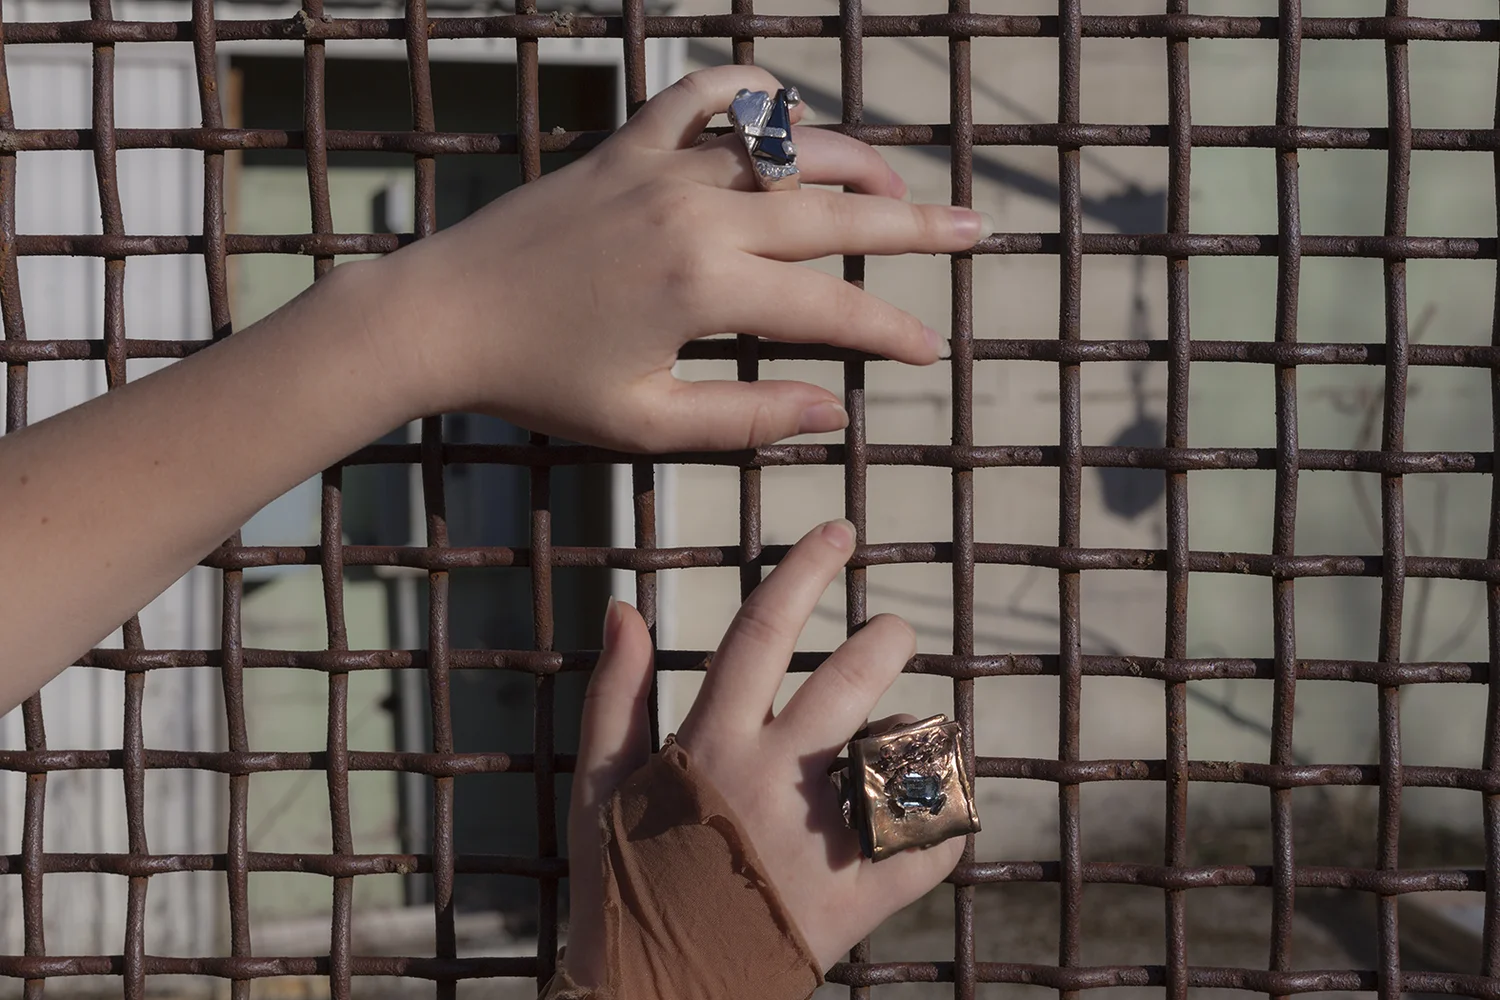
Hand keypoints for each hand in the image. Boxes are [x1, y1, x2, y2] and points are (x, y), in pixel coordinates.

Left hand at [372, 65, 984, 451]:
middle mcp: (698, 213)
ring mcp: (662, 168)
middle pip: (835, 212)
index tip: (932, 351)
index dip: (890, 331)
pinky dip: (754, 94)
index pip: (830, 307)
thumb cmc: (538, 380)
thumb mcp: (645, 423)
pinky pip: (704, 95)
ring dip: (853, 160)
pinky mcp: (625, 145)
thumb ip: (745, 419)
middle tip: (973, 231)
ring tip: (896, 184)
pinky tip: (785, 115)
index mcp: (706, 287)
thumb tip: (831, 412)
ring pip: (786, 147)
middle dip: (913, 227)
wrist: (442, 316)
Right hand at [564, 520, 964, 986]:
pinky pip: (930, 846)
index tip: (839, 532)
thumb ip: (614, 695)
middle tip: (897, 628)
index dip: (803, 572)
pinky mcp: (858, 900)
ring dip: (918, 732)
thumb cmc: (619, 883)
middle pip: (851, 681)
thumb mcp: (596, 787)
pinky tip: (933, 814)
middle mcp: (772, 781)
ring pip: (902, 755)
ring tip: (910, 734)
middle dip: (886, 638)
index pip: (762, 631)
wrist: (650, 997)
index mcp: (711, 745)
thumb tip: (625, 607)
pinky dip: (944, 824)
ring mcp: (821, 841)